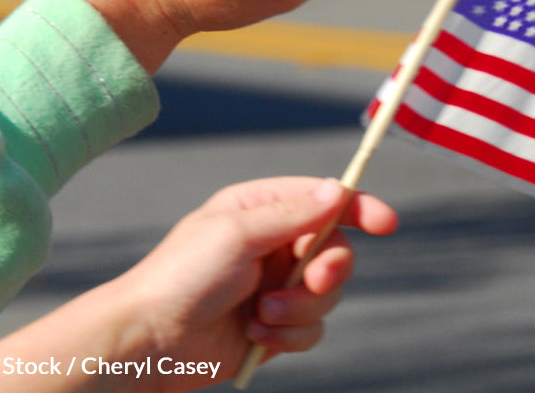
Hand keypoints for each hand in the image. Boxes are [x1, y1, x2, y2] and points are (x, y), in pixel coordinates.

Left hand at [0, 177, 398, 392]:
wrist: (147, 344)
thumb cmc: (182, 276)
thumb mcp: (238, 233)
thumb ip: (293, 213)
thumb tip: (338, 190)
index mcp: (262, 209)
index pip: (324, 200)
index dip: (358, 208)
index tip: (386, 224)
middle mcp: (273, 244)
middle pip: (334, 249)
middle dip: (327, 268)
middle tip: (311, 279)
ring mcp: (274, 285)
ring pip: (327, 293)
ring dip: (301, 307)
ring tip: (263, 314)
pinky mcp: (273, 325)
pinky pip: (311, 327)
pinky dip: (290, 333)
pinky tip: (256, 333)